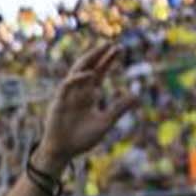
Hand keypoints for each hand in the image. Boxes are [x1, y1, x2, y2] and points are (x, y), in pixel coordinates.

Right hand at [36, 41, 134, 167]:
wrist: (64, 151)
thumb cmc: (82, 139)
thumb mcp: (105, 122)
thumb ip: (119, 108)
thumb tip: (137, 95)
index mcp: (90, 94)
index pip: (100, 72)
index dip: (108, 60)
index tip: (119, 49)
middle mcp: (79, 91)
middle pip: (89, 67)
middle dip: (100, 55)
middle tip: (113, 44)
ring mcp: (68, 95)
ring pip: (77, 71)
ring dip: (88, 60)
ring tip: (100, 50)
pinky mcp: (59, 102)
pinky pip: (67, 86)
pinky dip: (77, 78)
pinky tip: (90, 74)